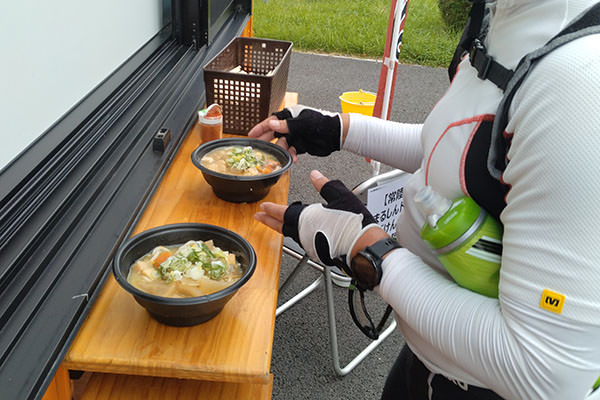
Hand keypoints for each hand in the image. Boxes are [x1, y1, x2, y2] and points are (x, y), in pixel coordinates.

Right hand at [247, 105, 342, 161]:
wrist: (336, 135)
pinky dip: (290, 156)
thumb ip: (287, 125)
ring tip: (280, 156)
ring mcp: (296, 135)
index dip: (261, 128)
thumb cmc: (323, 124)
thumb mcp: (303, 124)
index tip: (251, 135)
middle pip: (274, 133)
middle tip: (257, 148)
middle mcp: (291, 125)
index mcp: (291, 115)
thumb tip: (271, 124)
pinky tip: (292, 159)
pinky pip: (291, 151)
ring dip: (281, 151)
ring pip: (282, 144)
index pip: (272, 121)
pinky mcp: (300, 145)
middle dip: (266, 141)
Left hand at [254, 170, 386, 266]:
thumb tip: (315, 175)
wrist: (364, 246)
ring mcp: (311, 244)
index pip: (283, 212)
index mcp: (306, 217)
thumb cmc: (354, 222)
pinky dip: (297, 235)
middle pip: (282, 227)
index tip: (263, 207)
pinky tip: (299, 232)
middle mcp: (304, 233)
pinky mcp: (319, 252)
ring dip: (282, 228)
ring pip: (291, 235)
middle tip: (259, 217)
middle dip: (269, 221)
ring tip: (276, 224)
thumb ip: (324, 184)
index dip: (272, 209)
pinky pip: (303, 242)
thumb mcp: (340, 195)